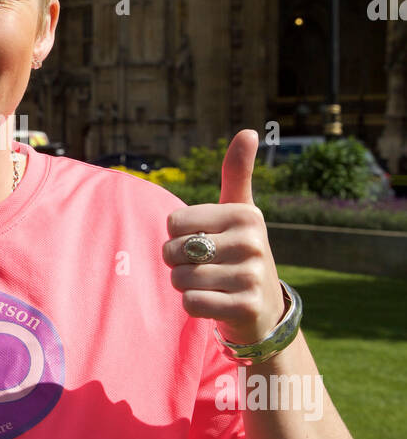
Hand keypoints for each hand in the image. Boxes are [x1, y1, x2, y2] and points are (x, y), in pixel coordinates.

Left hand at [162, 129, 285, 346]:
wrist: (263, 308)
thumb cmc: (240, 252)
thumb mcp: (240, 211)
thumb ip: (237, 173)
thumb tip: (248, 131)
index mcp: (246, 214)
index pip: (174, 222)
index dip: (178, 236)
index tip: (203, 241)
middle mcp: (253, 242)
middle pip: (174, 251)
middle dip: (178, 263)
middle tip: (204, 267)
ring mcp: (251, 275)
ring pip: (180, 279)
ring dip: (185, 286)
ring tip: (211, 285)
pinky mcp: (245, 307)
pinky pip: (191, 303)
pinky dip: (194, 306)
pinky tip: (215, 303)